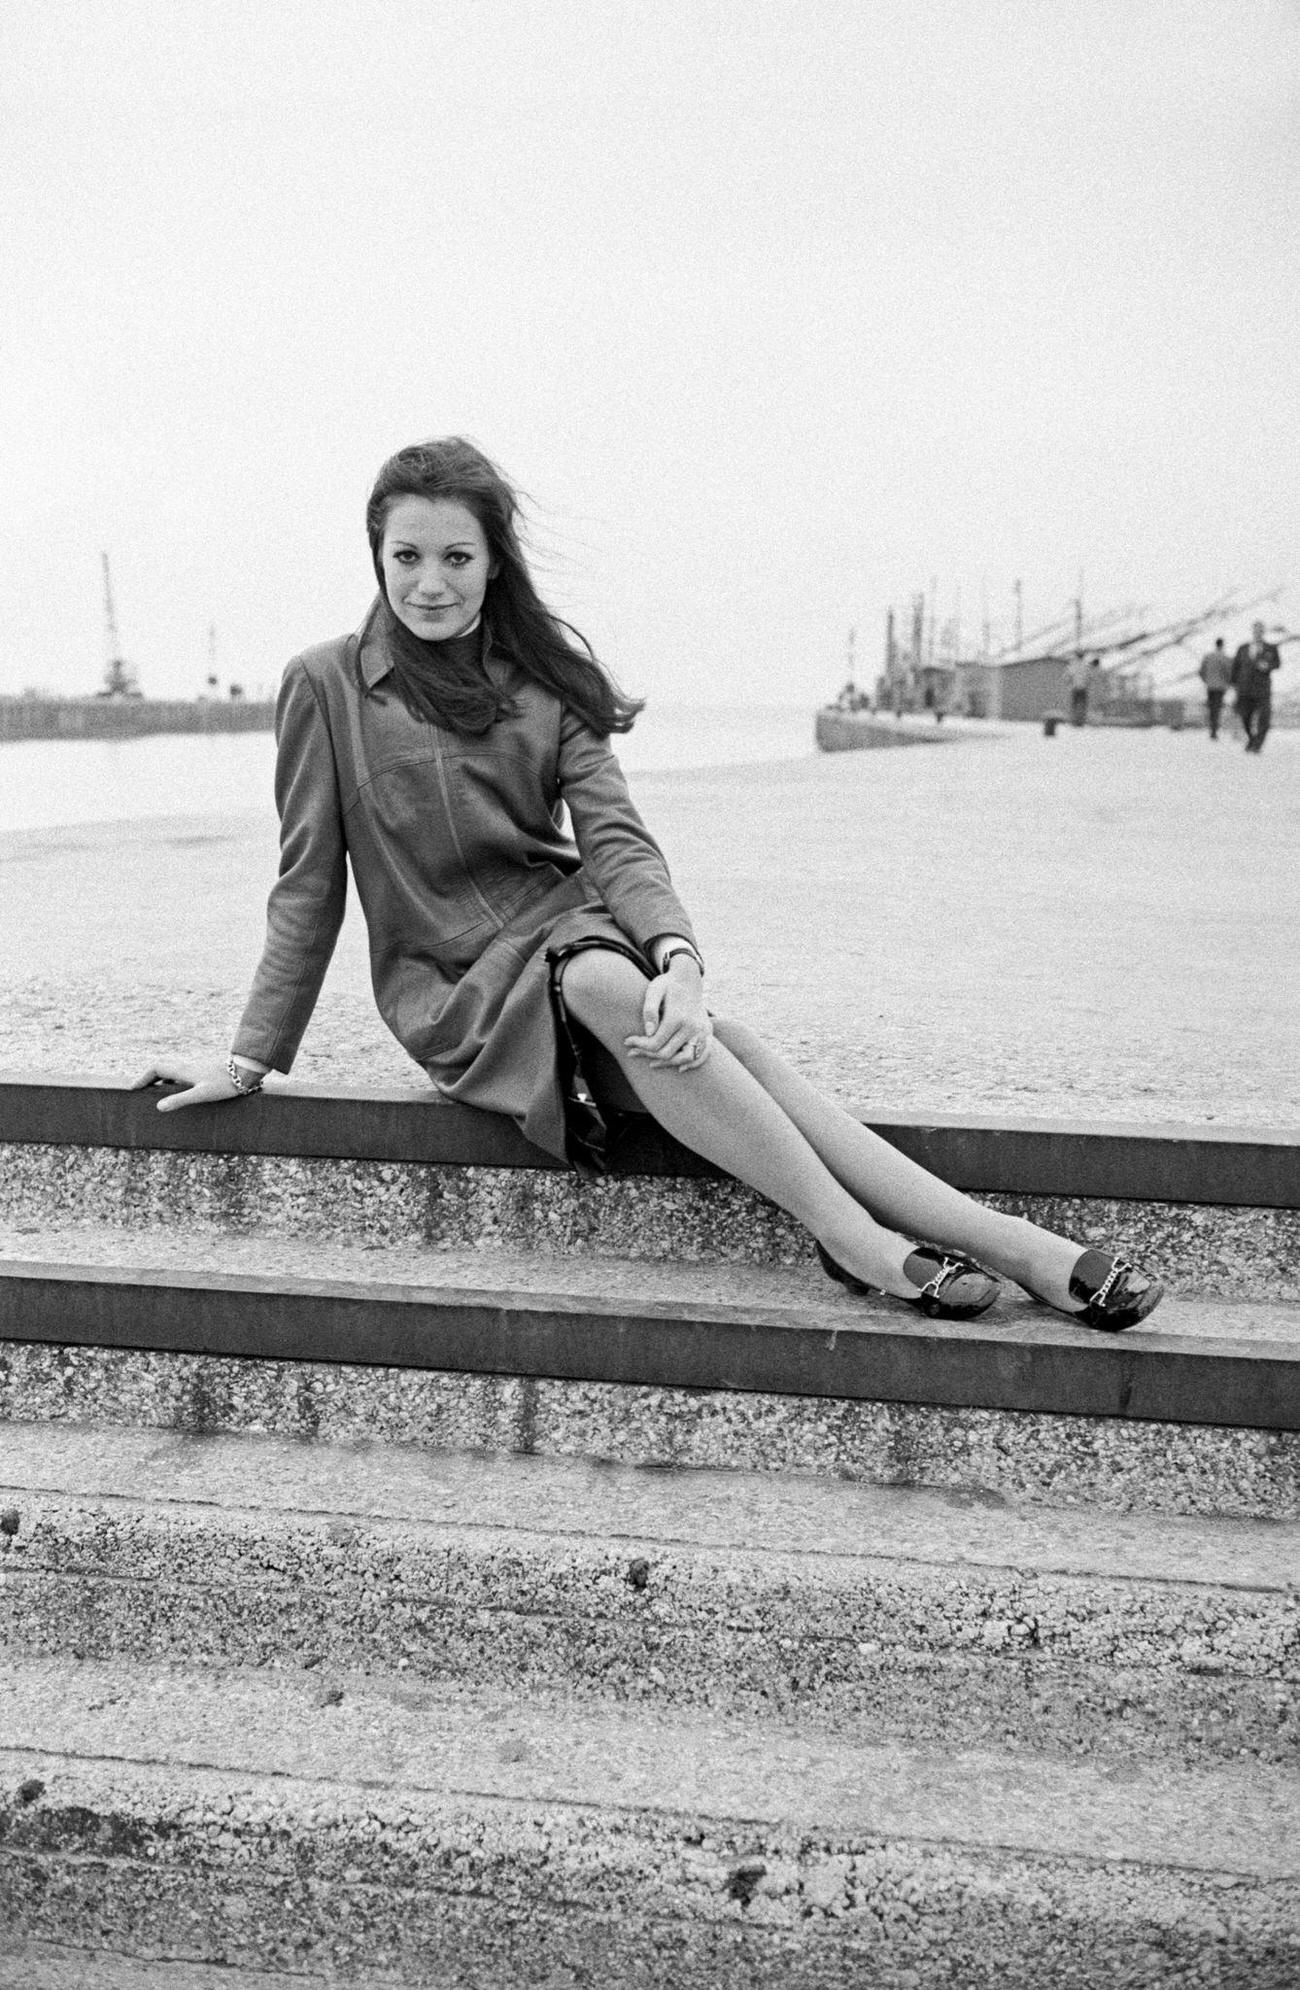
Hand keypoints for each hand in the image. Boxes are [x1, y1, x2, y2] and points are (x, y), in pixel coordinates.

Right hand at [131, 1058, 258, 1112]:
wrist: (246, 1073)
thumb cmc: (225, 1084)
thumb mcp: (201, 1095)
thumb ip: (180, 1100)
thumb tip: (158, 1107)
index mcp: (183, 1071)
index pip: (156, 1068)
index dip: (142, 1077)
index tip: (132, 1089)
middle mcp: (187, 1067)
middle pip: (161, 1068)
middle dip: (148, 1078)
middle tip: (139, 1090)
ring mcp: (195, 1069)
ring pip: (172, 1071)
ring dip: (160, 1080)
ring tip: (154, 1093)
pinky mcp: (203, 1073)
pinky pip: (181, 1075)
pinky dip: (173, 1082)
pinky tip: (177, 1093)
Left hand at [624, 959, 710, 1071]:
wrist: (688, 978)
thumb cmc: (667, 984)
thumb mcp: (654, 990)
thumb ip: (649, 1010)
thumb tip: (648, 1032)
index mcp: (677, 1017)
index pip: (655, 1043)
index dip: (639, 1046)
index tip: (627, 1042)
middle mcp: (692, 1026)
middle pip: (668, 1053)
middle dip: (647, 1054)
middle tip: (633, 1052)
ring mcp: (702, 1030)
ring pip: (686, 1058)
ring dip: (668, 1063)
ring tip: (651, 1062)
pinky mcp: (708, 1032)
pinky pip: (704, 1055)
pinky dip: (693, 1064)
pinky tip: (679, 1068)